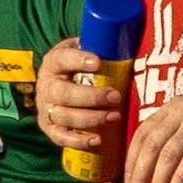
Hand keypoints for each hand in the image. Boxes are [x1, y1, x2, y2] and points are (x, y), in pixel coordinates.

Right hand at [35, 37, 126, 165]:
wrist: (55, 83)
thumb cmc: (78, 66)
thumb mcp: (83, 51)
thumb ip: (99, 46)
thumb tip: (136, 41)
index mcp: (53, 62)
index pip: (61, 59)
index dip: (78, 60)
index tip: (98, 62)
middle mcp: (46, 86)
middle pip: (64, 94)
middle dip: (92, 97)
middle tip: (116, 96)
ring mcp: (46, 108)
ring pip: (65, 117)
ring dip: (91, 119)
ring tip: (115, 116)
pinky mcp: (49, 128)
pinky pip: (61, 137)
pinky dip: (79, 141)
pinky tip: (98, 140)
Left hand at [122, 81, 182, 182]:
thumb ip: (178, 133)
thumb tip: (157, 161)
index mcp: (174, 107)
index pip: (143, 133)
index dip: (132, 159)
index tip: (128, 181)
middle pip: (152, 145)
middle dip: (140, 174)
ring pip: (169, 154)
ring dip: (158, 182)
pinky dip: (180, 178)